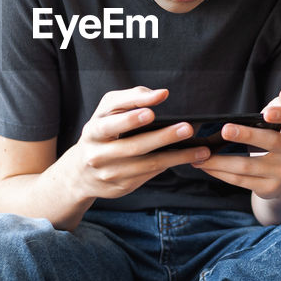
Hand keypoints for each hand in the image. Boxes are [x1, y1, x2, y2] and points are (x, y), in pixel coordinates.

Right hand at [67, 86, 209, 200]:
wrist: (79, 174)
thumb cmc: (101, 135)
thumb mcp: (106, 114)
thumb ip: (129, 100)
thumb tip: (160, 94)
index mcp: (94, 129)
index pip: (113, 116)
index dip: (134, 108)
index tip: (157, 101)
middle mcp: (98, 152)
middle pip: (133, 145)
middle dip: (162, 136)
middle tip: (186, 128)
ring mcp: (109, 172)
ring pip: (147, 164)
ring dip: (176, 156)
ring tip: (200, 149)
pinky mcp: (120, 186)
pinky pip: (149, 175)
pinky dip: (170, 166)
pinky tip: (189, 159)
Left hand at [194, 86, 280, 200]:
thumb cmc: (277, 137)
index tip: (266, 112)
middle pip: (271, 142)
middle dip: (247, 136)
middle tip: (225, 130)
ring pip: (248, 165)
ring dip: (221, 160)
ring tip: (200, 153)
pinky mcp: (269, 187)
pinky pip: (241, 180)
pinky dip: (220, 173)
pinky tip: (206, 165)